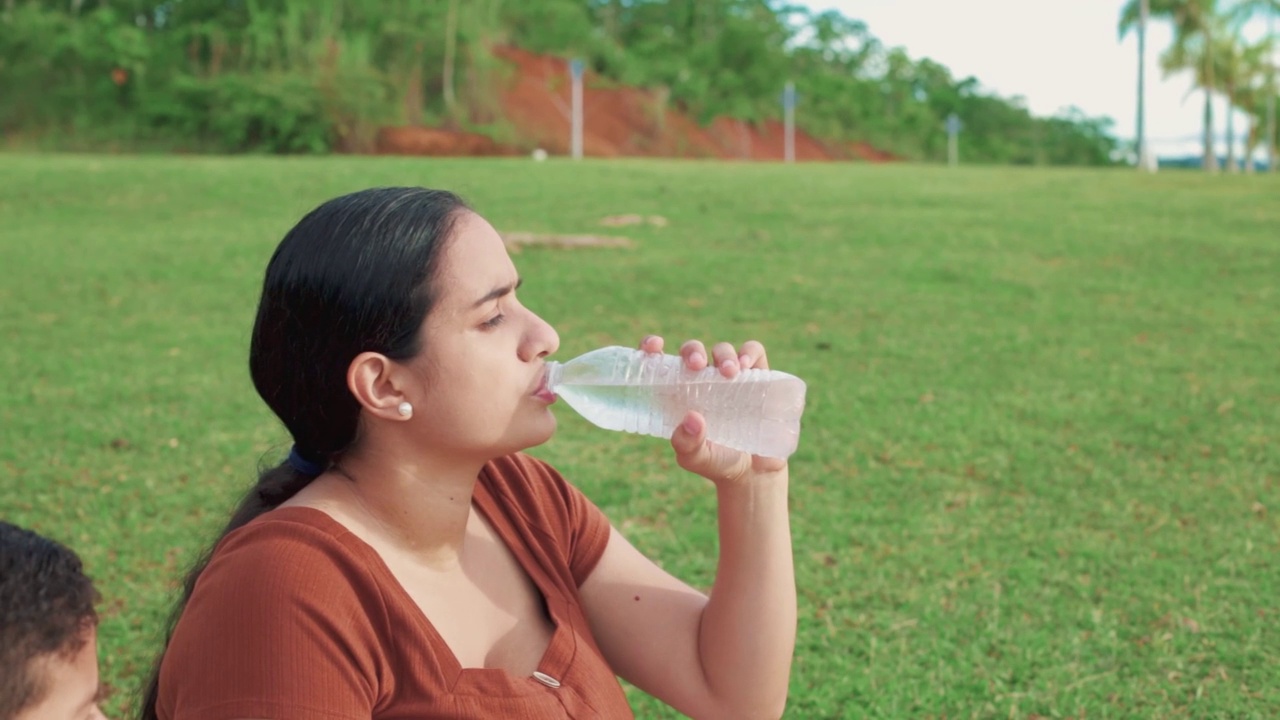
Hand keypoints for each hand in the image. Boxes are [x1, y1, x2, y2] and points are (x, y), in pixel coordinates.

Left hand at [639, 335, 788, 484]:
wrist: (754, 471)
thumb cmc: (717, 461)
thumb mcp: (696, 459)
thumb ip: (687, 444)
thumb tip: (691, 418)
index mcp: (678, 393)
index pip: (660, 362)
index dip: (652, 347)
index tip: (654, 346)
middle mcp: (702, 380)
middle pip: (693, 350)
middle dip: (693, 351)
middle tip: (697, 365)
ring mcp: (730, 376)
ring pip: (722, 350)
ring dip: (723, 354)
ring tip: (729, 373)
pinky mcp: (757, 376)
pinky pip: (753, 353)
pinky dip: (749, 353)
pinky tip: (746, 367)